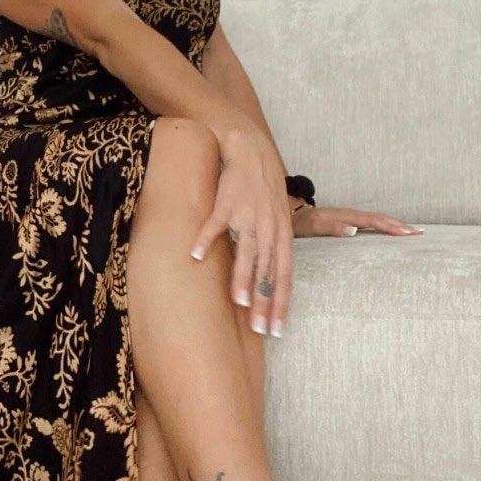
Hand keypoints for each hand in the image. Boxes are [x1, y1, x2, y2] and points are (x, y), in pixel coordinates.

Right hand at [189, 124, 292, 335]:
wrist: (251, 151)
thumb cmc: (263, 188)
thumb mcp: (277, 218)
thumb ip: (272, 247)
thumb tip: (268, 280)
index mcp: (282, 234)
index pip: (284, 276)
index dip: (281, 303)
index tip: (277, 329)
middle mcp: (268, 228)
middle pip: (268, 271)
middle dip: (265, 302)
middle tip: (261, 330)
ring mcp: (248, 216)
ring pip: (248, 252)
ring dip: (244, 278)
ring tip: (239, 303)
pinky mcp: (227, 203)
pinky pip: (215, 224)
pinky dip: (205, 239)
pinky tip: (196, 255)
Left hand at [291, 206, 423, 238]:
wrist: (292, 216)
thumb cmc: (301, 224)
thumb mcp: (313, 227)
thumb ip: (331, 228)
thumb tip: (354, 231)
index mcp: (346, 216)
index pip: (374, 221)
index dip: (391, 227)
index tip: (408, 233)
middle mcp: (351, 215)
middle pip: (380, 218)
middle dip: (401, 225)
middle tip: (421, 233)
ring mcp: (351, 217)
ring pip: (378, 220)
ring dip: (396, 225)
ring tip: (414, 232)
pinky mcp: (348, 222)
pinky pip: (371, 223)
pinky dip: (385, 226)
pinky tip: (393, 232)